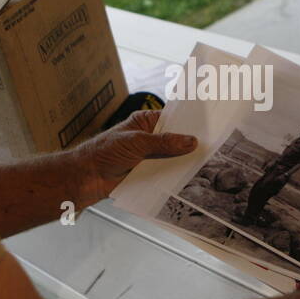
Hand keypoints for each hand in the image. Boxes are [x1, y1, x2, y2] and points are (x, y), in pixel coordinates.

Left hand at [75, 109, 196, 206]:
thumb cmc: (105, 152)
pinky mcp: (148, 174)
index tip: (208, 127)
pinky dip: (175, 177)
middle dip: (189, 145)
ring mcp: (149, 157)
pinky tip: (190, 179)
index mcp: (146, 122)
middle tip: (212, 147)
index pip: (172, 119)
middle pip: (175, 140)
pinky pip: (165, 174)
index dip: (189, 123)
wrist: (87, 177)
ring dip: (183, 162)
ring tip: (207, 164)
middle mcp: (150, 138)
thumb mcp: (137, 142)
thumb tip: (190, 141)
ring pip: (172, 158)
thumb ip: (164, 142)